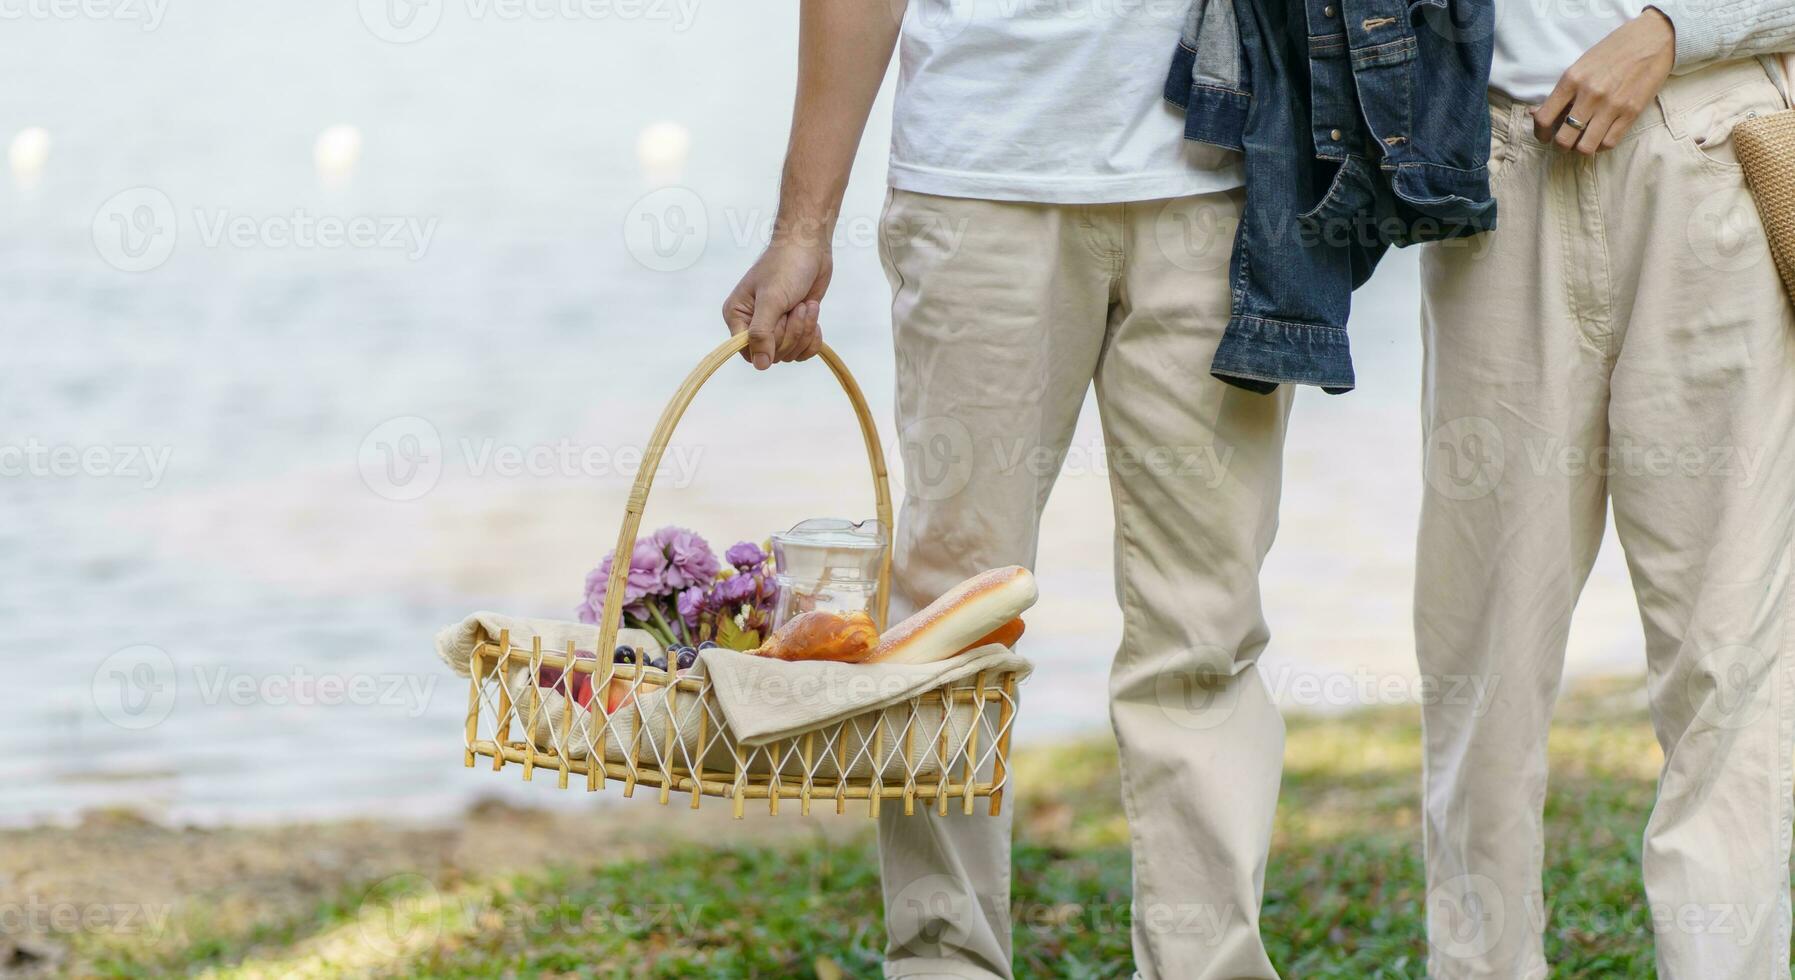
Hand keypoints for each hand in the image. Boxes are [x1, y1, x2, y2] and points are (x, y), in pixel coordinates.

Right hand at [721, 239, 830, 369]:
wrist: (809, 246)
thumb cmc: (786, 266)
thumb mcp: (772, 299)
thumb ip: (762, 333)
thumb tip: (760, 365)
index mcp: (737, 316)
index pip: (748, 352)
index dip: (768, 344)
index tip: (779, 323)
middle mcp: (752, 325)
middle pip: (773, 354)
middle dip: (792, 332)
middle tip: (796, 305)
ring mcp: (775, 327)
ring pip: (791, 353)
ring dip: (804, 330)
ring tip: (805, 304)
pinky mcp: (794, 327)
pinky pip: (804, 350)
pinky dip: (813, 335)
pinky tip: (812, 311)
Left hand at [1534, 8, 1676, 154]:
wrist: (1652, 39)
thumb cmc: (1613, 51)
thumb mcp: (1581, 65)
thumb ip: (1561, 92)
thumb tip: (1535, 114)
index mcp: (1572, 80)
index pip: (1544, 118)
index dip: (1540, 133)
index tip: (1545, 136)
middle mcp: (1590, 95)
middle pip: (1563, 139)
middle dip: (1560, 145)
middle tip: (1565, 141)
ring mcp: (1612, 105)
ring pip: (1585, 147)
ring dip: (1580, 148)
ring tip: (1582, 141)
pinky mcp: (1631, 113)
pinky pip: (1609, 143)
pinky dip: (1601, 145)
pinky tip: (1600, 137)